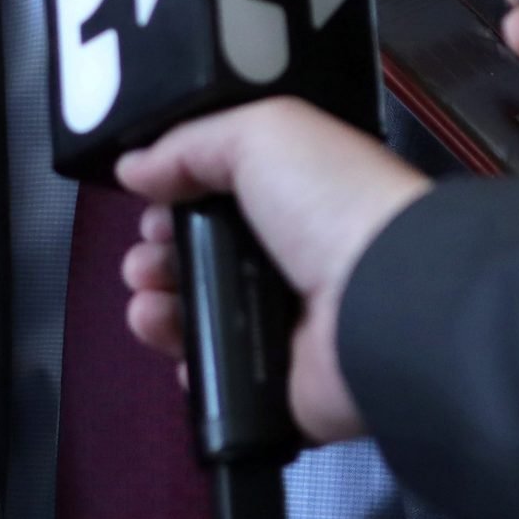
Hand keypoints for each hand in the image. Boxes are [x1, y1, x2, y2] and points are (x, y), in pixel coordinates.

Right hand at [115, 100, 428, 444]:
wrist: (384, 304)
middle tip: (145, 255)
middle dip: (159, 252)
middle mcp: (294, 259)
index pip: (224, 196)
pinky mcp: (279, 385)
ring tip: (145, 294)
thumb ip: (192, 143)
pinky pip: (217, 376)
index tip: (150, 202)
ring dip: (159, 302)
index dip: (179, 195)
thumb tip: (135, 166)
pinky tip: (168, 338)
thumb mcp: (264, 133)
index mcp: (299, 195)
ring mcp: (286, 326)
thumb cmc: (333, 203)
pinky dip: (186, 359)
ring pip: (202, 315)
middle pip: (205, 257)